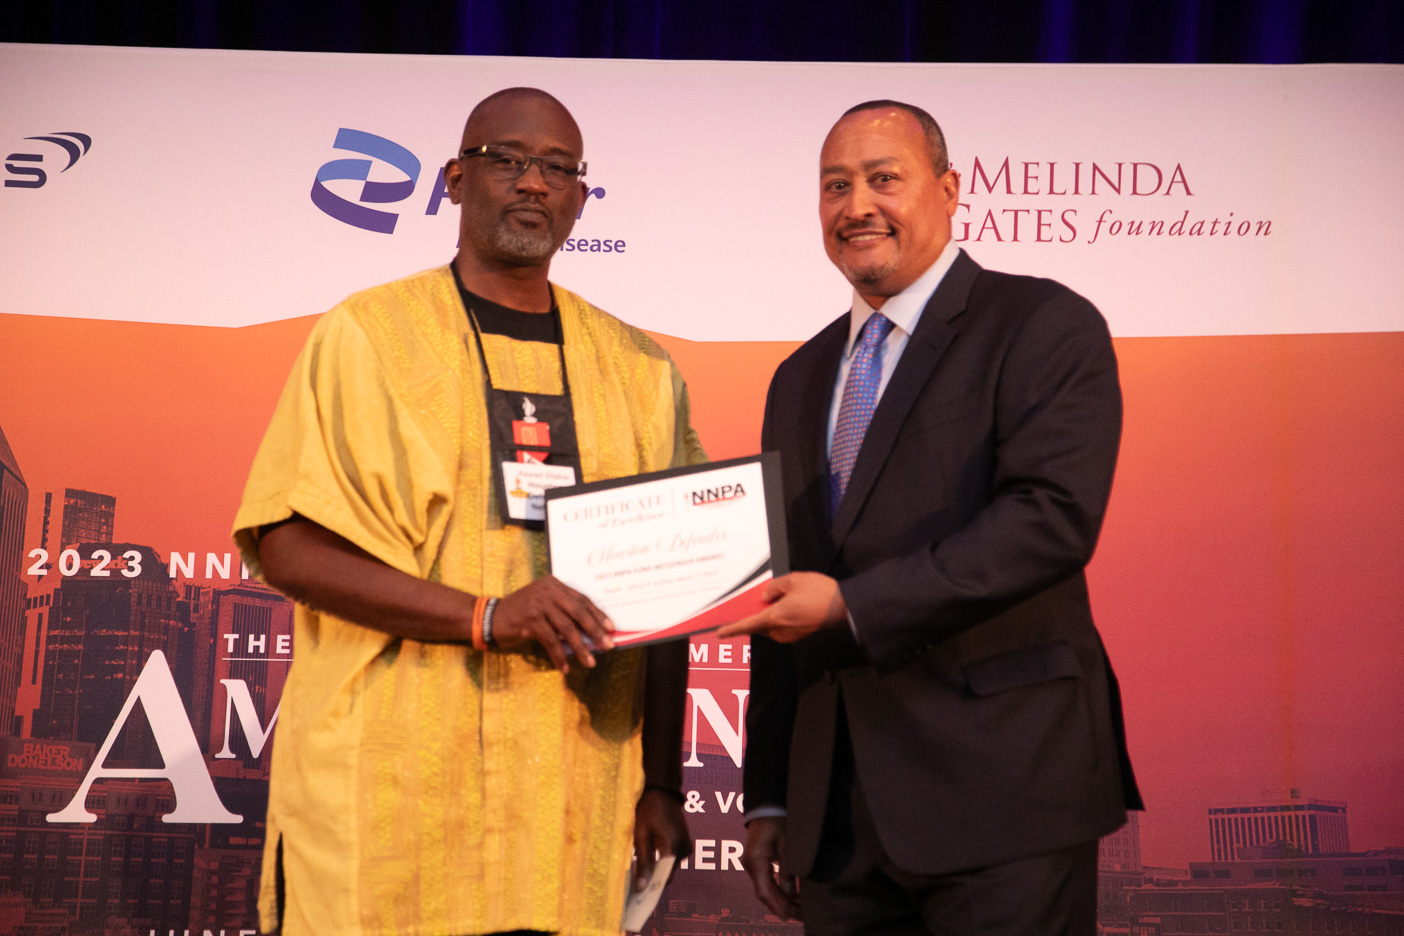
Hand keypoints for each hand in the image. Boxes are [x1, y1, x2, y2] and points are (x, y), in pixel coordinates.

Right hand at [490, 575, 614, 672]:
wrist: (490, 618)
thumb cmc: (520, 613)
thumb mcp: (542, 605)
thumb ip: (562, 611)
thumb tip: (590, 631)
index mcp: (554, 584)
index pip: (582, 599)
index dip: (598, 614)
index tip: (611, 628)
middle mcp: (548, 591)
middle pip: (578, 612)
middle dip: (595, 631)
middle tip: (608, 645)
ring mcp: (538, 604)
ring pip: (567, 629)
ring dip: (581, 648)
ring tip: (590, 662)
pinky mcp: (529, 620)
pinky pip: (551, 641)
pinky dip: (559, 656)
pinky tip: (565, 667)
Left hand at [633, 788, 690, 891]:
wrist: (662, 790)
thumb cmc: (648, 809)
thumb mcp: (641, 835)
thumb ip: (643, 862)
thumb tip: (641, 887)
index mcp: (674, 847)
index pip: (663, 878)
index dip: (649, 886)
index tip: (635, 891)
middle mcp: (684, 850)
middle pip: (667, 874)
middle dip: (651, 877)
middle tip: (633, 876)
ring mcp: (687, 847)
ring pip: (669, 868)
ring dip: (655, 868)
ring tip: (638, 863)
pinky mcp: (685, 844)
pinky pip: (672, 860)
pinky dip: (661, 861)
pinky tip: (647, 855)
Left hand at [715, 572, 846, 642]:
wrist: (845, 607)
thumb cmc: (820, 593)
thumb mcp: (793, 580)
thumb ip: (775, 588)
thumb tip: (766, 596)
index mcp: (775, 618)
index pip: (748, 625)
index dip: (732, 629)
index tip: (720, 632)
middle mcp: (780, 631)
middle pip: (759, 625)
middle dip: (755, 614)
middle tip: (755, 600)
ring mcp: (791, 635)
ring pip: (771, 625)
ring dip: (770, 615)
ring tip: (778, 597)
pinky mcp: (800, 635)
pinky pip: (783, 626)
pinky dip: (780, 617)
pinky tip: (789, 603)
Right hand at [741, 816, 799, 920]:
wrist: (766, 807)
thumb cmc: (777, 820)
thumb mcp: (786, 843)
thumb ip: (788, 867)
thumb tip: (790, 892)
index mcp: (756, 859)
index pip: (763, 890)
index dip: (776, 906)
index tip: (787, 918)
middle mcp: (750, 865)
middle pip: (764, 893)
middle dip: (781, 907)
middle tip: (800, 916)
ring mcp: (752, 864)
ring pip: (765, 889)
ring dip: (781, 901)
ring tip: (799, 910)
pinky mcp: (757, 863)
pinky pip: (766, 882)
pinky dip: (778, 891)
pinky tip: (791, 898)